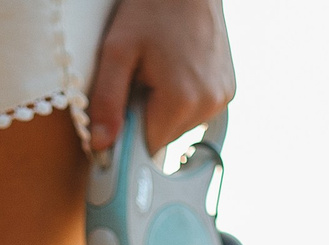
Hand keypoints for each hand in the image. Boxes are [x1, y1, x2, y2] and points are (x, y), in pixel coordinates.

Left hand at [87, 0, 235, 155]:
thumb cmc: (153, 8)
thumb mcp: (118, 51)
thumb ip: (107, 100)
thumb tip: (101, 144)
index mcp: (183, 99)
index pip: (146, 146)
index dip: (128, 131)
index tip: (122, 106)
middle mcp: (209, 104)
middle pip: (163, 136)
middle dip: (146, 115)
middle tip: (141, 77)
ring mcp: (222, 97)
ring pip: (179, 125)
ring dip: (163, 107)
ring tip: (160, 69)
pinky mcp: (227, 90)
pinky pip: (195, 111)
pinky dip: (181, 98)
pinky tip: (177, 69)